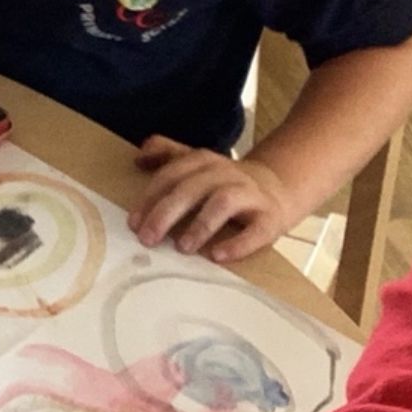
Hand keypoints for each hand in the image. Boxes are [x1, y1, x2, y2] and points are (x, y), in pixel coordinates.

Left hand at [127, 135, 294, 262]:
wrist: (278, 188)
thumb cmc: (225, 182)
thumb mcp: (197, 164)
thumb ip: (166, 154)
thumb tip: (138, 158)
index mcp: (203, 161)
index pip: (171, 175)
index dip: (150, 198)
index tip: (133, 223)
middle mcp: (225, 173)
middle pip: (191, 188)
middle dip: (166, 213)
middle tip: (147, 239)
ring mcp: (249, 193)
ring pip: (222, 203)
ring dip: (200, 225)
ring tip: (182, 247)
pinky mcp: (270, 217)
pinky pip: (256, 230)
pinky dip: (237, 244)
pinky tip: (217, 256)